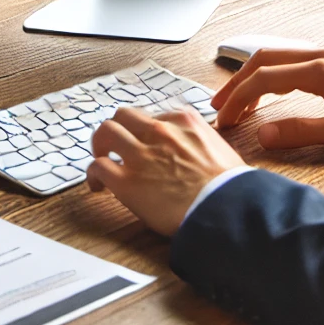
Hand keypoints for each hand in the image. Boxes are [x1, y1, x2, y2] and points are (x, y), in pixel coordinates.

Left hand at [84, 106, 245, 236]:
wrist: (226, 209)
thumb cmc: (230, 186)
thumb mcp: (221, 148)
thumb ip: (201, 141)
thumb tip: (197, 150)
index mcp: (183, 121)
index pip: (152, 115)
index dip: (144, 130)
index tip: (143, 143)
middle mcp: (158, 131)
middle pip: (123, 115)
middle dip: (117, 129)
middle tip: (116, 146)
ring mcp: (140, 154)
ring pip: (105, 132)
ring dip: (100, 146)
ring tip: (102, 160)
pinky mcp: (126, 181)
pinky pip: (97, 166)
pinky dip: (93, 174)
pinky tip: (98, 186)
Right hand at [212, 48, 323, 150]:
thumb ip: (301, 132)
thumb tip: (263, 134)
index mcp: (319, 71)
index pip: (263, 78)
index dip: (239, 99)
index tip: (225, 119)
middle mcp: (318, 56)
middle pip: (262, 59)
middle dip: (236, 83)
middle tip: (220, 108)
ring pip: (273, 56)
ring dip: (250, 76)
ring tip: (237, 102)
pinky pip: (287, 59)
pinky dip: (267, 73)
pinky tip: (266, 91)